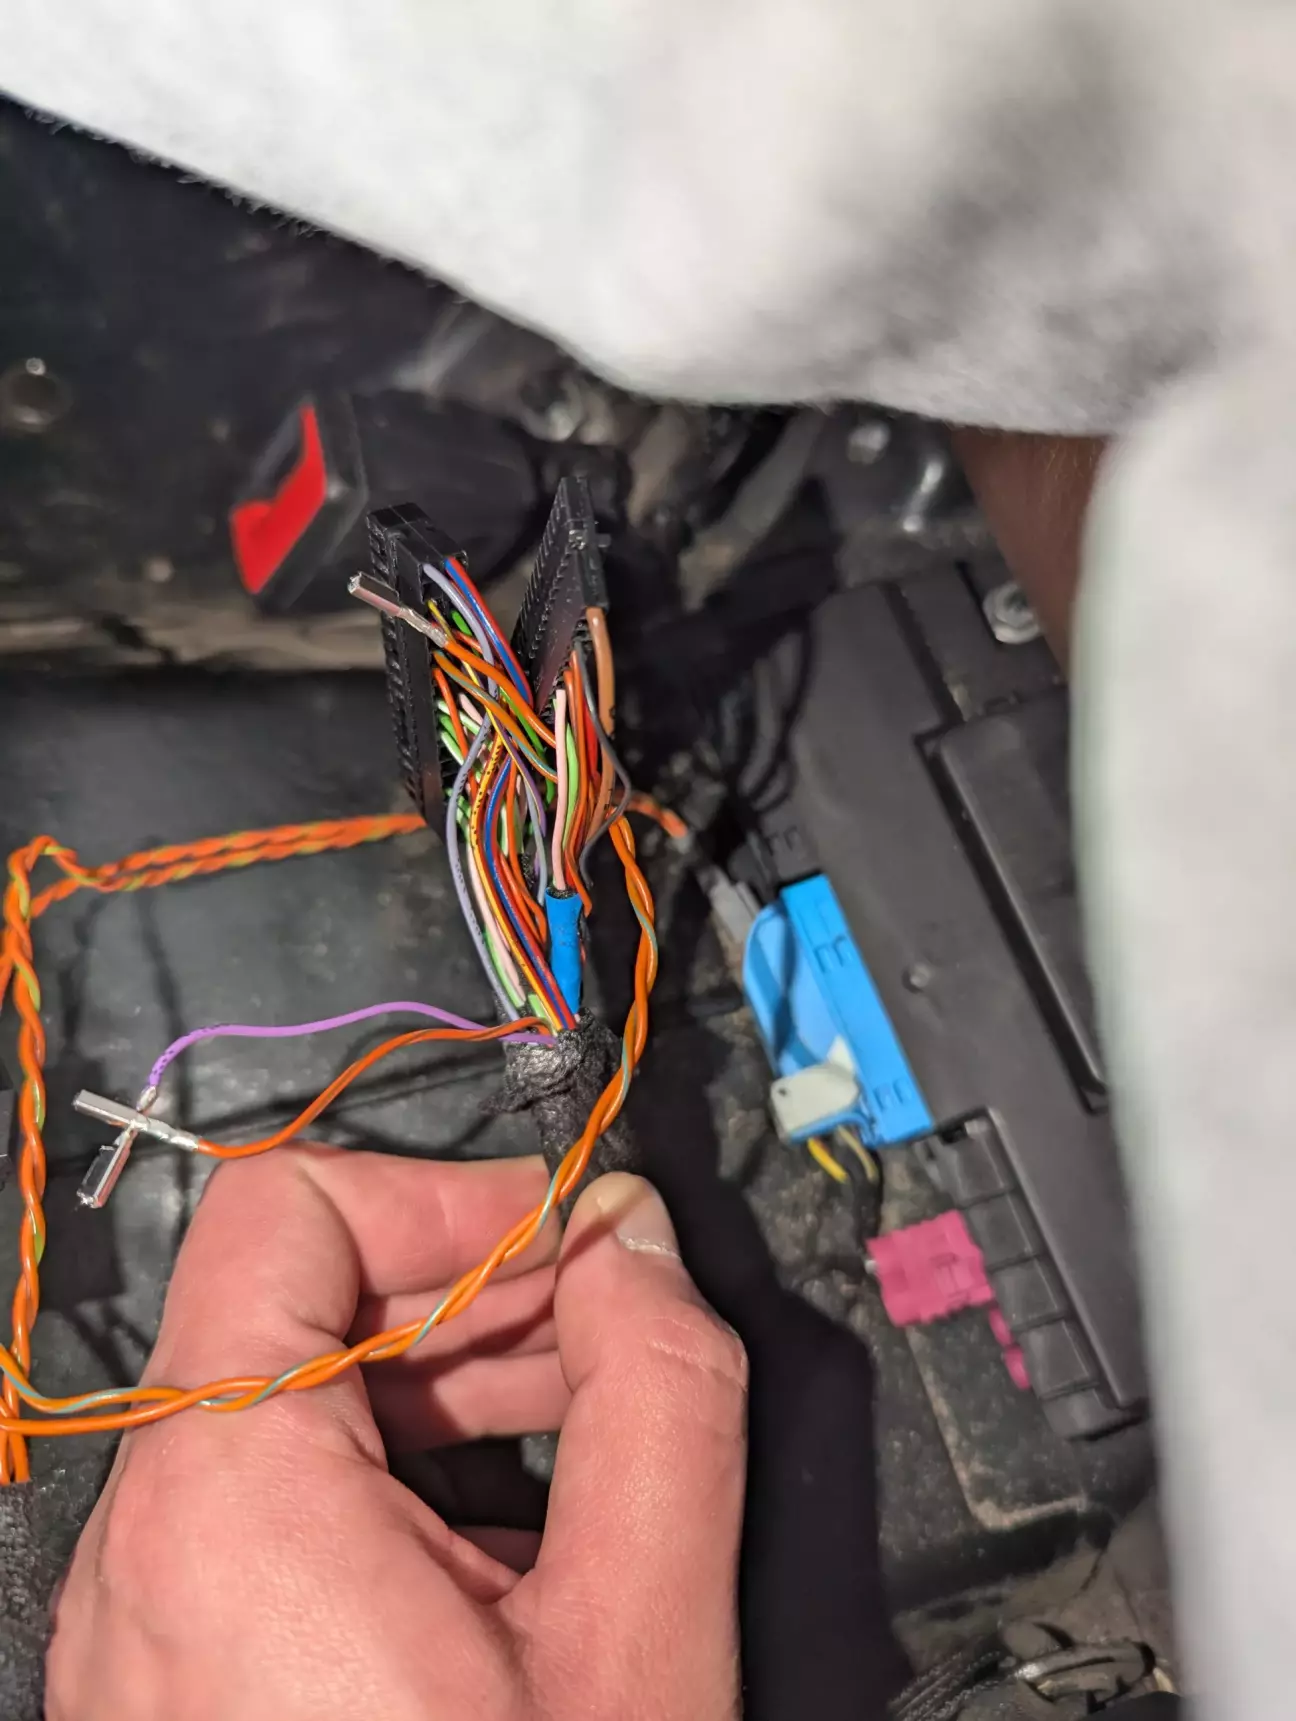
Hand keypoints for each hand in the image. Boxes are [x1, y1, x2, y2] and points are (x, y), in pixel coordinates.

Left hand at [46, 1150, 746, 1719]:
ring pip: (296, 1408)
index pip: (290, 1208)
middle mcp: (147, 1552)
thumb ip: (662, 1397)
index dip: (446, 1195)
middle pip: (301, 1305)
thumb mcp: (636, 1639)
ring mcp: (148, 1624)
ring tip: (586, 1453)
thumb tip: (637, 1252)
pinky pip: (281, 1510)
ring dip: (452, 1397)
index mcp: (227, 1504)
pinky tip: (515, 1556)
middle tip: (614, 1342)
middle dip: (476, 1301)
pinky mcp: (175, 1677)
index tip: (567, 1238)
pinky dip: (402, 1489)